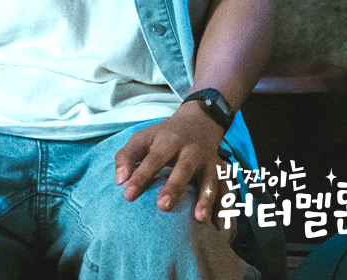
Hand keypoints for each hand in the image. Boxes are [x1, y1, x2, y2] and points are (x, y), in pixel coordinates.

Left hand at [114, 102, 228, 222]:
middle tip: (163, 207)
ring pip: (210, 178)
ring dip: (206, 198)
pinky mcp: (220, 171)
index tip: (127, 195)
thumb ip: (126, 157)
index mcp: (169, 141)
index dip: (141, 176)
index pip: (154, 158)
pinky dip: (225, 206)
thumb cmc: (163, 136)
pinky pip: (226, 189)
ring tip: (199, 218)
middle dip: (175, 186)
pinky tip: (219, 226)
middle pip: (184, 167)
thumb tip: (120, 181)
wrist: (199, 121)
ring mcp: (208, 160)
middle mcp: (191, 150)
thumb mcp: (142, 138)